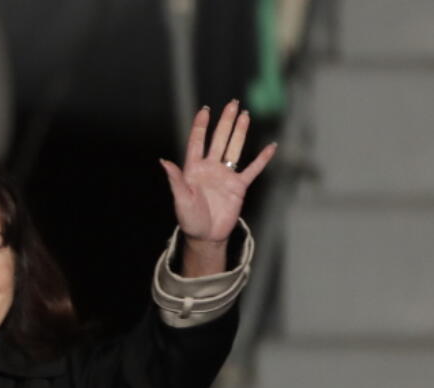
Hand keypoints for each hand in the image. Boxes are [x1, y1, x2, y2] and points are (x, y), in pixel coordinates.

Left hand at [160, 100, 275, 270]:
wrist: (205, 236)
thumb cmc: (189, 219)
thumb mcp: (180, 199)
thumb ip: (175, 179)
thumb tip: (163, 161)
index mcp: (194, 169)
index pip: (197, 142)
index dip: (200, 126)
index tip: (205, 109)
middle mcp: (210, 168)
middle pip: (219, 140)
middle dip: (225, 122)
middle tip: (233, 103)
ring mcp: (225, 176)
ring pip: (234, 149)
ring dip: (240, 133)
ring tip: (245, 115)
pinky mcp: (239, 187)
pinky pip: (253, 170)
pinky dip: (262, 159)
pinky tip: (271, 146)